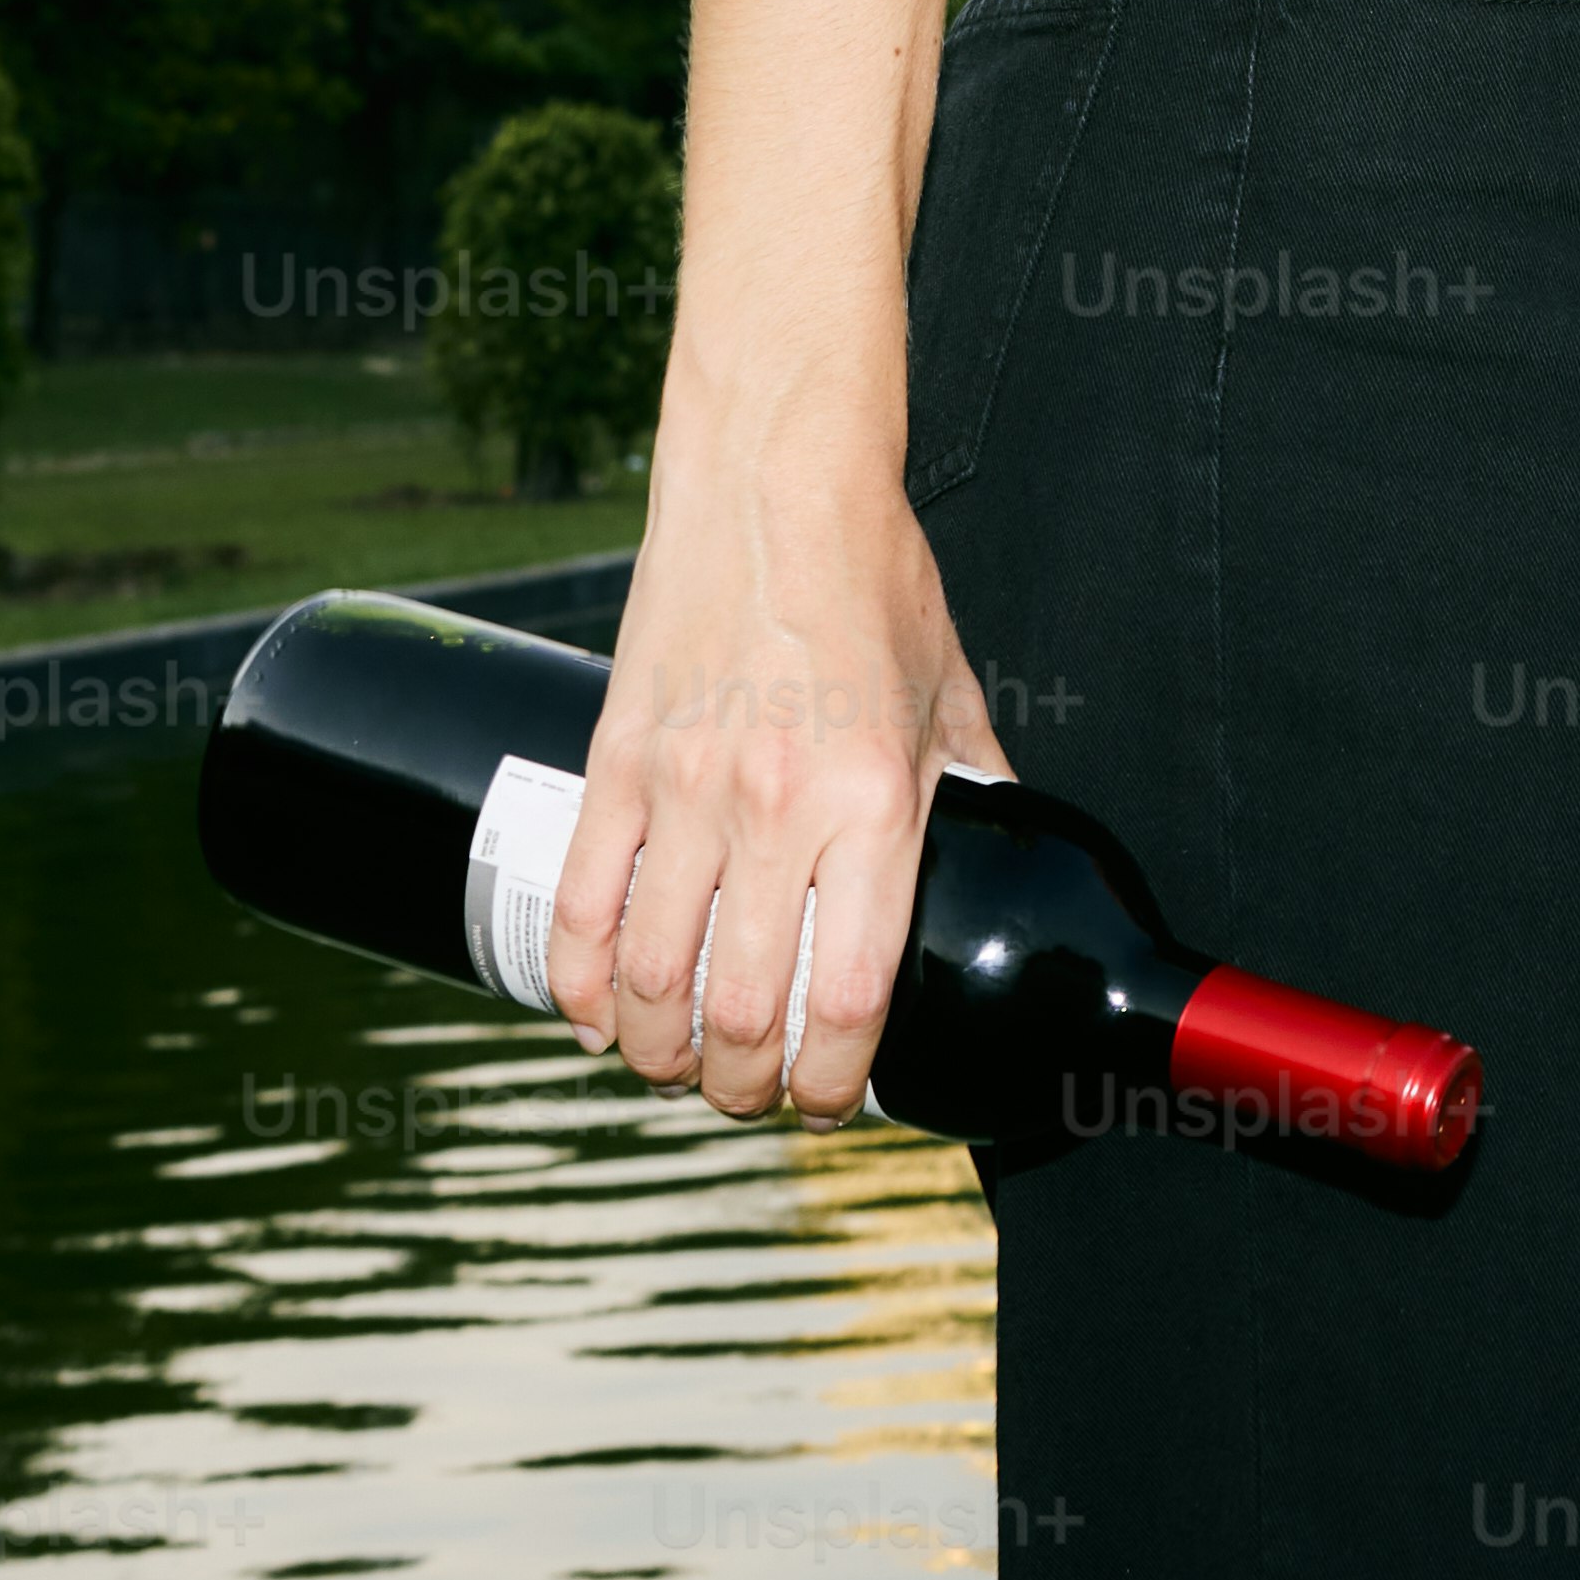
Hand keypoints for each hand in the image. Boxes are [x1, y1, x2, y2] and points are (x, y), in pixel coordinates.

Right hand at [549, 469, 1000, 1128]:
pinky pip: (578, 906)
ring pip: (648, 980)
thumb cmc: (872, 579)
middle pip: (740, 1015)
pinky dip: (578, 986)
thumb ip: (974, 788)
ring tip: (679, 1062)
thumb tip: (1001, 861)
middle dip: (744, 1086)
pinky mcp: (615, 761)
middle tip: (752, 1089)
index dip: (831, 1084)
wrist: (775, 480)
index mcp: (874, 803)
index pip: (848, 1000)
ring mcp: (683, 789)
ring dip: (659, 1051)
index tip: (828, 1099)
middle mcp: (776, 810)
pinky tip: (596, 1015)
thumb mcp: (951, 692)